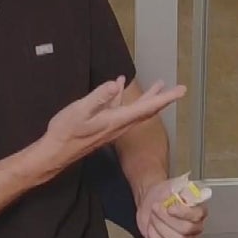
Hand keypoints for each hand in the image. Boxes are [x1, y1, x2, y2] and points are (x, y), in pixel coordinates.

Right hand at [39, 77, 184, 172]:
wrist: (55, 153)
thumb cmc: (66, 133)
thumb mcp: (80, 111)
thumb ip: (99, 97)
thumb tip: (117, 85)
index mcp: (117, 120)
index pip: (148, 107)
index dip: (166, 98)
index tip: (181, 91)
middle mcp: (119, 124)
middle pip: (147, 109)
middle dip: (163, 98)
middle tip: (178, 90)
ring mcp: (112, 126)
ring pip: (136, 109)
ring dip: (148, 97)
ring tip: (158, 85)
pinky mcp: (103, 125)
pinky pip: (119, 108)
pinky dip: (123, 97)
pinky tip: (118, 86)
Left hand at [137, 178, 206, 237]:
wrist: (152, 200)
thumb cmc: (165, 194)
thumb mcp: (175, 185)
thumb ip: (184, 186)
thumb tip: (188, 188)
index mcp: (199, 211)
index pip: (197, 216)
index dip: (182, 213)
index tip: (170, 207)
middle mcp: (195, 227)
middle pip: (185, 230)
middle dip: (166, 219)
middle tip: (156, 208)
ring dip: (160, 227)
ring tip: (154, 216)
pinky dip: (154, 236)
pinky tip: (153, 226)